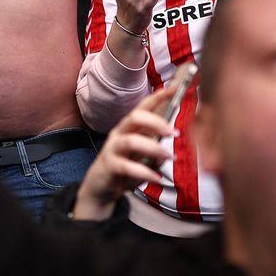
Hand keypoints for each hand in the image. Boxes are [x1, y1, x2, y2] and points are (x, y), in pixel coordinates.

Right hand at [72, 88, 174, 220]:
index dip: (158, 97)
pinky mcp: (109, 166)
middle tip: (174, 132)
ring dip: (154, 148)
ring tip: (169, 157)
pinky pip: (127, 167)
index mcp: (130, 127)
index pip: (144, 107)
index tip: (174, 88)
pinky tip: (156, 178)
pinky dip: (144, 172)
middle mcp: (120, 133)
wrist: (101, 188)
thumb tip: (170, 149)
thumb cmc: (125, 168)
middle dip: (156, 122)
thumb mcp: (144, 158)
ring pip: (131, 141)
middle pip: (135, 117)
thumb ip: (156, 152)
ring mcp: (113, 148)